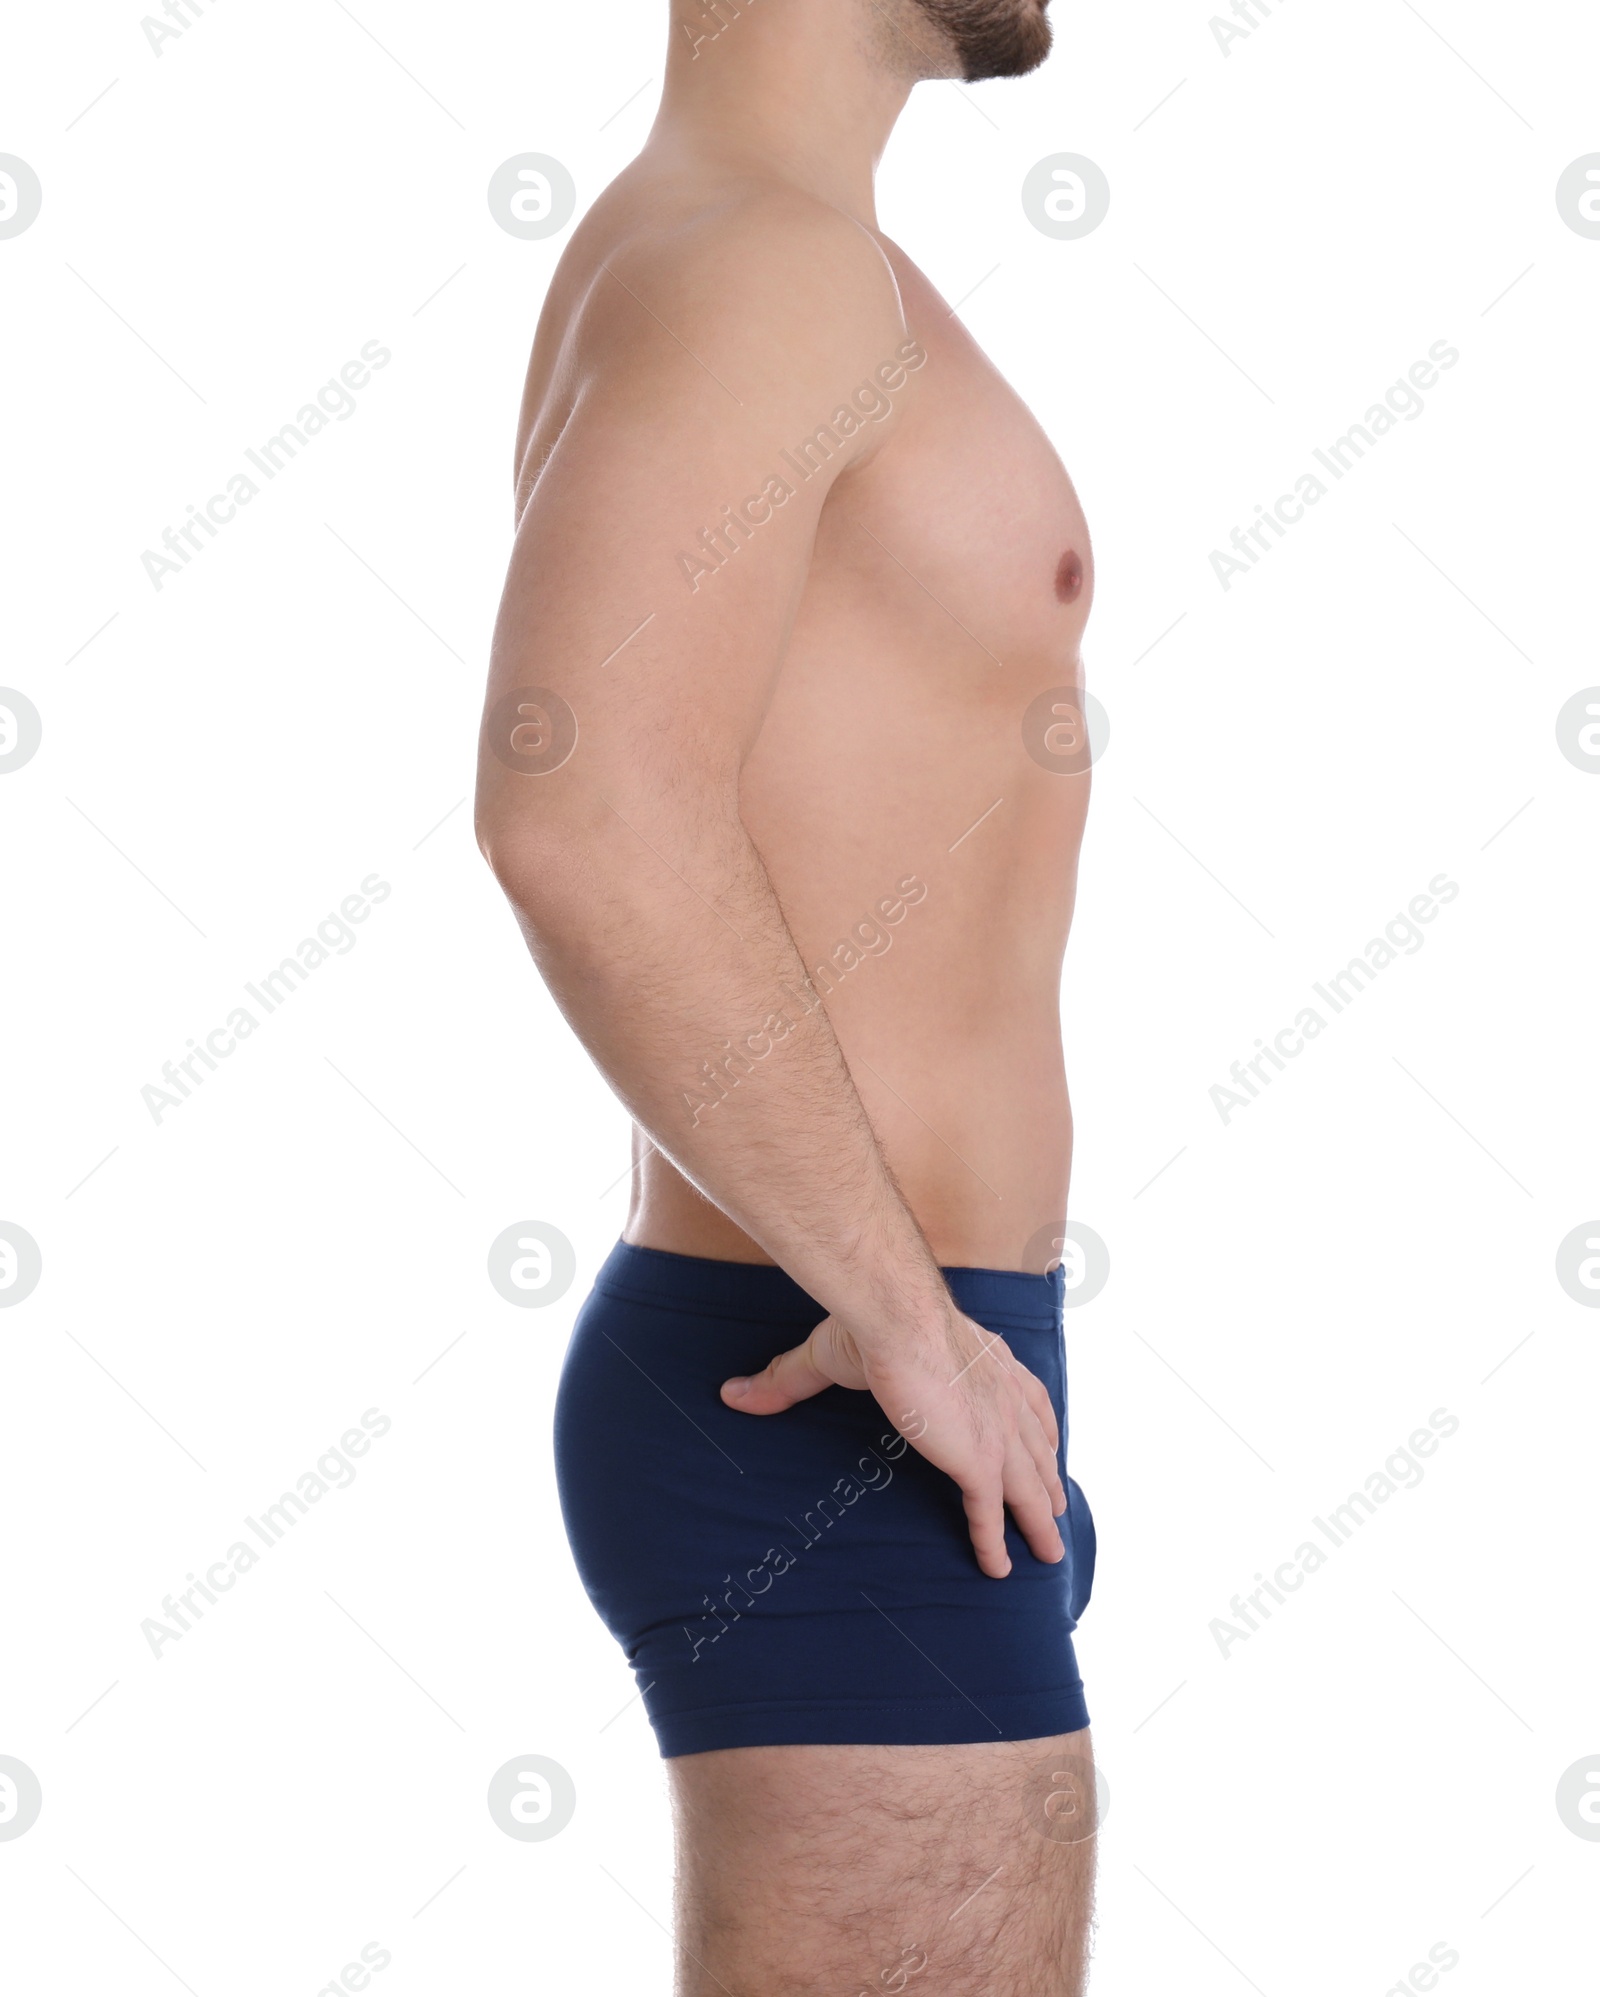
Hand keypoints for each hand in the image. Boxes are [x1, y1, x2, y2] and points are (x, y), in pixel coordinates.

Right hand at [721, 1307, 1066, 1577]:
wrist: (896, 1320)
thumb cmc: (871, 1323)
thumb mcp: (832, 1353)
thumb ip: (787, 1380)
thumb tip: (732, 1395)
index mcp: (986, 1363)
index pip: (1026, 1398)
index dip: (1039, 1426)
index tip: (1048, 1445)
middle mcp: (1004, 1397)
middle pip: (1039, 1448)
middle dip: (1049, 1480)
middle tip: (1057, 1509)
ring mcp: (996, 1433)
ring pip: (1028, 1488)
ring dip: (1040, 1520)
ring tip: (1050, 1549)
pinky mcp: (980, 1462)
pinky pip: (991, 1516)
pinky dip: (996, 1544)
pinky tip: (1001, 1570)